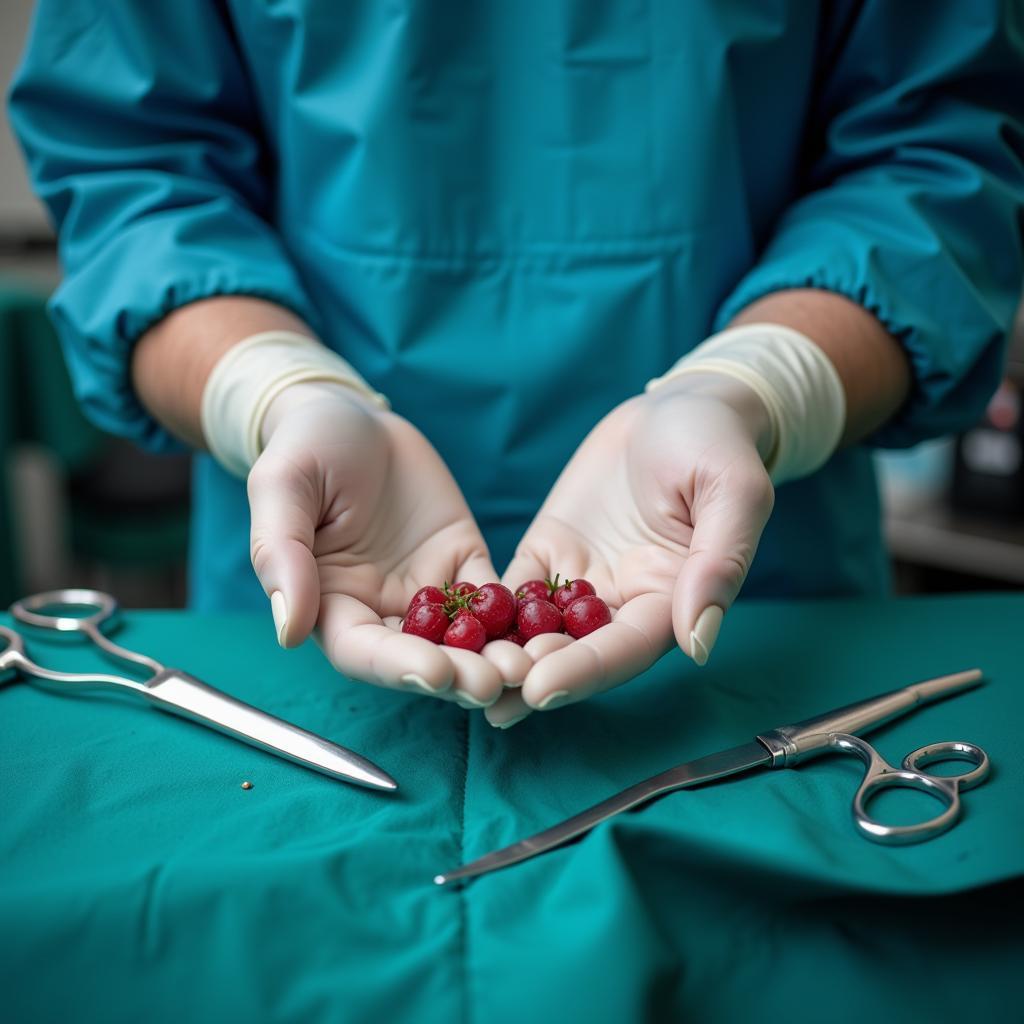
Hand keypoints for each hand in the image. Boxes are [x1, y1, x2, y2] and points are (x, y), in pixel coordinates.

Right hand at [247, 383, 532, 706]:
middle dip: (459, 673)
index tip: (436, 672)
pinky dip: (518, 612)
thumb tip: (287, 629)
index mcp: (330, 602)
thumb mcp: (282, 487)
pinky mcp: (463, 563)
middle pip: (421, 655)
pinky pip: (492, 593)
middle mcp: (380, 608)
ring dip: (494, 654)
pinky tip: (546, 622)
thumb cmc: (304, 447)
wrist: (351, 415)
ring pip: (462, 635)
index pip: (363, 650)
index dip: (398, 667)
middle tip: (498, 681)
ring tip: (528, 665)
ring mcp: (426, 589)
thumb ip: (281, 553)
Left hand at [487, 373, 774, 725]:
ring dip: (502, 654)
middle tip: (484, 695)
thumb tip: (698, 644)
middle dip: (531, 674)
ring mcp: (583, 579)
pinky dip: (485, 608)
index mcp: (671, 597)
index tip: (541, 689)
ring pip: (540, 628)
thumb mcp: (733, 493)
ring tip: (456, 678)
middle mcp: (624, 601)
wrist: (679, 406)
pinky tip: (449, 627)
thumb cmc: (716, 444)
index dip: (585, 670)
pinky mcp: (550, 552)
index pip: (626, 647)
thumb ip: (719, 564)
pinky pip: (515, 587)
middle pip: (576, 650)